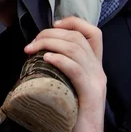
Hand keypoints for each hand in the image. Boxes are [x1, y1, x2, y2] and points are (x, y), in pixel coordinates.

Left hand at [24, 17, 105, 131]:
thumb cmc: (71, 109)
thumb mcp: (69, 81)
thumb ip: (62, 65)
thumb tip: (39, 49)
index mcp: (94, 65)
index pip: (93, 32)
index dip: (73, 22)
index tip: (54, 24)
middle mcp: (98, 70)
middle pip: (76, 38)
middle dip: (50, 34)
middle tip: (32, 43)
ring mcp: (96, 81)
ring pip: (75, 49)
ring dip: (49, 44)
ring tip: (32, 50)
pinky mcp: (90, 94)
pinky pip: (76, 69)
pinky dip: (59, 60)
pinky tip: (45, 59)